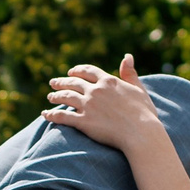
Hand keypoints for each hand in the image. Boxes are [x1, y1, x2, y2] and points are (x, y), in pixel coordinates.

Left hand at [41, 56, 172, 156]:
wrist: (141, 133)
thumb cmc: (144, 113)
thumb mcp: (138, 89)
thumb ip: (130, 73)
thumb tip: (127, 56)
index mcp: (108, 81)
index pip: (88, 71)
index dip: (78, 70)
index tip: (71, 72)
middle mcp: (95, 90)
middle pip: (73, 83)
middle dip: (62, 82)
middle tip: (53, 82)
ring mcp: (88, 106)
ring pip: (66, 97)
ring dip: (55, 96)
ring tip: (50, 97)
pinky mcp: (83, 122)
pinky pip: (62, 116)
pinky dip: (52, 114)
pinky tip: (45, 114)